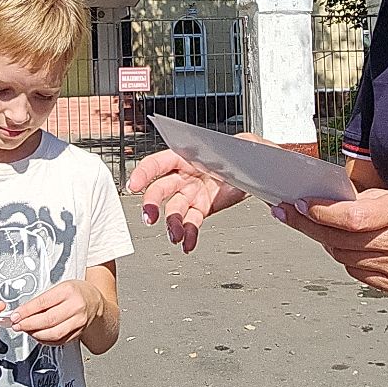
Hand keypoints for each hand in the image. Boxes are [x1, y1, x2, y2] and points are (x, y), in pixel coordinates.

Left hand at [9, 280, 102, 345]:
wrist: (95, 302)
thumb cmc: (77, 292)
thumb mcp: (60, 287)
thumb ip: (43, 299)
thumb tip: (23, 311)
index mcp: (69, 291)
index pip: (43, 302)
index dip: (26, 311)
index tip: (15, 315)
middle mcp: (76, 307)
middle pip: (48, 320)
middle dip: (28, 324)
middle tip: (17, 325)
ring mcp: (79, 322)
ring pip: (53, 333)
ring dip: (35, 334)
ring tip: (26, 330)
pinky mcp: (78, 333)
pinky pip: (59, 341)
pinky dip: (45, 340)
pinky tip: (38, 335)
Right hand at [126, 137, 264, 251]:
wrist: (253, 170)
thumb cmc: (242, 151)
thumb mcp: (243, 142)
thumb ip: (242, 149)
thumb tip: (248, 160)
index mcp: (187, 155)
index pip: (159, 161)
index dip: (144, 172)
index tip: (134, 184)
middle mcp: (184, 175)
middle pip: (160, 189)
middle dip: (151, 203)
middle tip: (149, 216)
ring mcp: (191, 193)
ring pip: (174, 211)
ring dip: (172, 225)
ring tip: (175, 236)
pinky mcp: (201, 208)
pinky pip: (191, 223)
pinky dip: (189, 235)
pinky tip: (188, 244)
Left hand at [276, 190, 387, 297]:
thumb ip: (363, 201)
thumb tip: (325, 201)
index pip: (352, 218)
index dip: (321, 212)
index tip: (301, 204)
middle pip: (341, 240)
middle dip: (310, 225)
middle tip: (289, 214)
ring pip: (343, 258)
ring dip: (326, 241)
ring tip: (318, 227)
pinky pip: (355, 272)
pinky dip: (345, 258)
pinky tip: (345, 246)